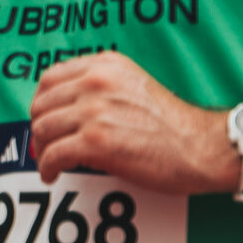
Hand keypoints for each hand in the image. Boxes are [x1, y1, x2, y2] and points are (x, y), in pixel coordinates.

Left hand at [29, 53, 239, 193]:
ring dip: (42, 150)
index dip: (42, 101)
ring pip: (42, 130)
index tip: (46, 117)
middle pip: (41, 105)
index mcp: (106, 66)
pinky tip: (53, 175)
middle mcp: (97, 83)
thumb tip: (66, 110)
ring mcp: (95, 111)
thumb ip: (104, 88)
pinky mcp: (96, 142)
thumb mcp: (137, 86)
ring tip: (51, 162)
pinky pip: (52, 155)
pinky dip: (47, 168)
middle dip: (40, 128)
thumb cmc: (176, 126)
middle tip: (46, 145)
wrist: (202, 147)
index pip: (50, 77)